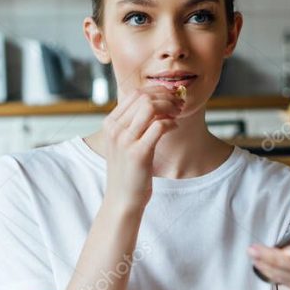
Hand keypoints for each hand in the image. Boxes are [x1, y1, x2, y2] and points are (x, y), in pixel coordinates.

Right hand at [102, 84, 183, 211]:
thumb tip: (156, 103)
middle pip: (143, 97)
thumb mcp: (124, 143)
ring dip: (169, 107)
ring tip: (178, 113)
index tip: (170, 96)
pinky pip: (159, 126)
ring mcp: (125, 140)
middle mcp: (115, 129)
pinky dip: (171, 123)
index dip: (156, 91)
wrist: (122, 199)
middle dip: (166, 96)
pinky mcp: (138, 153)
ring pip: (150, 107)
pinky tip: (174, 127)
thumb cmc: (128, 170)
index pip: (135, 94)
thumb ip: (133, 124)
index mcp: (110, 124)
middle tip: (179, 104)